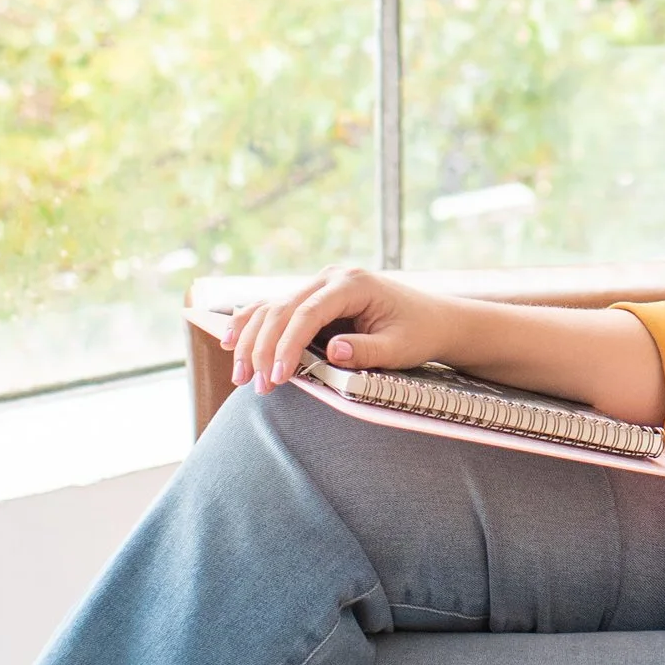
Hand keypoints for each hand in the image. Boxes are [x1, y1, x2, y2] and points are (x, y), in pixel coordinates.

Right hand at [226, 266, 464, 395]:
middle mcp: (331, 278)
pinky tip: (230, 342)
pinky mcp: (313, 297)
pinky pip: (275, 308)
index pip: (308, 313)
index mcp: (353, 284)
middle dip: (263, 348)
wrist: (434, 319)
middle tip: (255, 386)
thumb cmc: (419, 334)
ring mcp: (319, 284)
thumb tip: (332, 352)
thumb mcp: (400, 348)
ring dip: (251, 340)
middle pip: (282, 309)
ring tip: (240, 376)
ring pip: (271, 307)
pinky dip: (251, 324)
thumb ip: (367, 350)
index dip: (288, 345)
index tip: (278, 377)